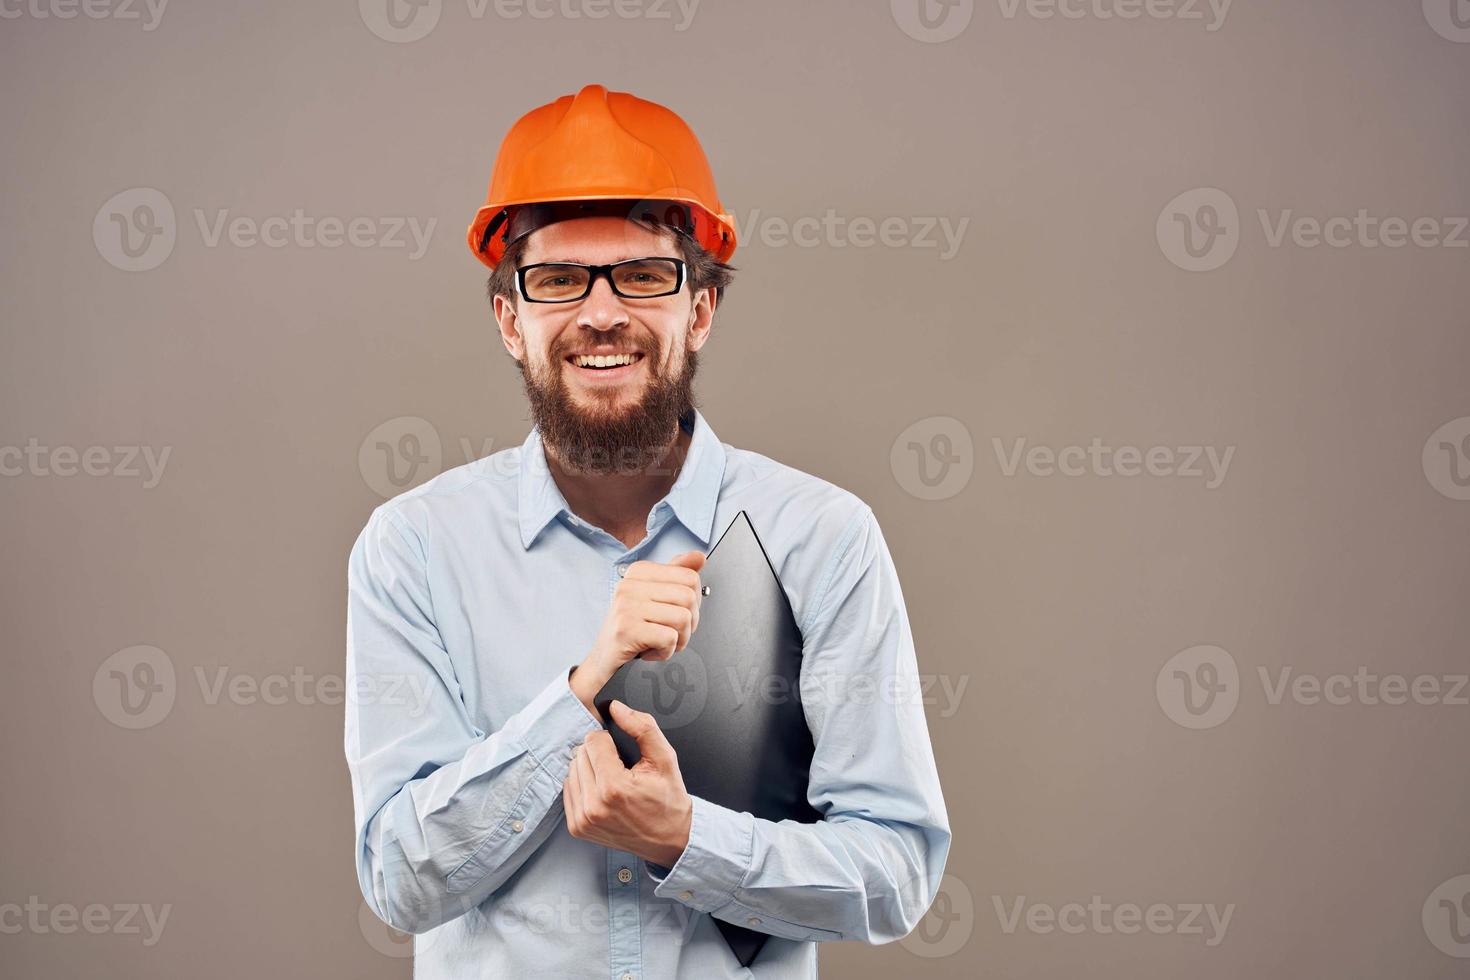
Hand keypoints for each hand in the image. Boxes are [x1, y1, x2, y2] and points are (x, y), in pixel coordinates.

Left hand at [563, 700, 692, 868]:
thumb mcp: (664, 758)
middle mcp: (594, 806)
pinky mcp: (577, 828)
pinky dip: (584, 786)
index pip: (593, 740)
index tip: (624, 756)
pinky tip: (603, 792)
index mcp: (613, 788)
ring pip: (572, 770)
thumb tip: (617, 708)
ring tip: (613, 781)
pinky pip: (569, 789)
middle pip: (580, 754)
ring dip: (590, 769)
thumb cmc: (668, 800)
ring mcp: (583, 820)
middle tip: (621, 769)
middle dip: (599, 755)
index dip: (610, 741)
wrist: (669, 839)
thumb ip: (642, 727)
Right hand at [570, 551, 704, 710]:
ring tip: (660, 642)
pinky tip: (650, 651)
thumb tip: (699, 557)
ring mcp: (626, 606)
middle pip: (689, 597)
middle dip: (689, 623)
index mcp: (639, 572)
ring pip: (683, 618)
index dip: (694, 602)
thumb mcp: (655, 598)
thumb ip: (677, 575)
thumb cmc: (632, 629)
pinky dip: (666, 651)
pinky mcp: (626, 629)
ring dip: (679, 639)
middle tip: (671, 632)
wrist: (604, 660)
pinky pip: (669, 638)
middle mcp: (630, 585)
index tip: (677, 613)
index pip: (689, 577)